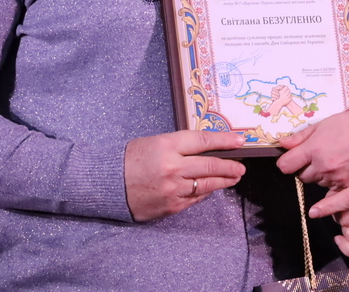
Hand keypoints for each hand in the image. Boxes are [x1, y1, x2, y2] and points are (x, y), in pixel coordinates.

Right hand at [124, 130, 246, 220]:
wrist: (107, 184)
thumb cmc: (130, 159)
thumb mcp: (155, 142)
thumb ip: (180, 146)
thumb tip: (208, 149)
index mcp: (167, 146)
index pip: (204, 141)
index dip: (225, 141)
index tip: (240, 141)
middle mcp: (172, 168)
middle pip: (210, 165)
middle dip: (230, 166)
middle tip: (241, 166)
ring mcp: (173, 189)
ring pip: (207, 184)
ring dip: (223, 181)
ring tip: (234, 177)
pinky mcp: (171, 206)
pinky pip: (195, 199)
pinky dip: (205, 192)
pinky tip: (212, 188)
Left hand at [276, 109, 348, 189]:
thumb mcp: (327, 122)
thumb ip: (303, 135)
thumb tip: (282, 144)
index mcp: (314, 149)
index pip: (285, 166)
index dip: (287, 161)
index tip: (292, 157)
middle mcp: (322, 167)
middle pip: (301, 176)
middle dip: (305, 167)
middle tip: (319, 155)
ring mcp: (335, 179)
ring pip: (316, 183)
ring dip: (320, 175)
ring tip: (334, 159)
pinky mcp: (347, 187)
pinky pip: (331, 189)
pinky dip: (333, 182)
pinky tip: (343, 168)